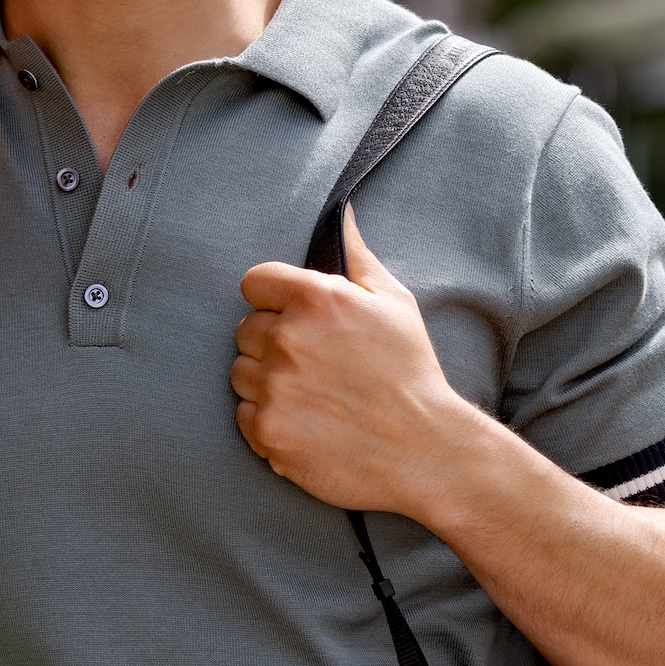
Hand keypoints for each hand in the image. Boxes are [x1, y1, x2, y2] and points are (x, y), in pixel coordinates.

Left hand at [233, 207, 475, 519]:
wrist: (424, 450)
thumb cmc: (411, 373)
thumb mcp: (395, 303)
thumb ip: (357, 256)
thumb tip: (341, 215)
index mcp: (316, 299)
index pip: (254, 283)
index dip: (273, 300)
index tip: (294, 318)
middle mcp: (288, 339)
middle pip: (244, 329)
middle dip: (272, 343)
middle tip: (312, 364)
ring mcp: (274, 387)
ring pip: (240, 373)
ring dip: (265, 382)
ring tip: (311, 395)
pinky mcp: (268, 431)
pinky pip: (243, 416)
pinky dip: (267, 420)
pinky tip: (304, 423)